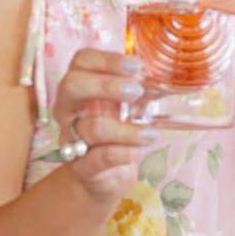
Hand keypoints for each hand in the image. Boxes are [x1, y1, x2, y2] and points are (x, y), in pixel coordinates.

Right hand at [51, 49, 151, 204]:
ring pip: (92, 128)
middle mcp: (69, 109)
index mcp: (82, 87)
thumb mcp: (129, 105)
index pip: (82, 61)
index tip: (135, 66)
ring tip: (150, 133)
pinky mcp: (82, 167)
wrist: (107, 175)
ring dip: (127, 130)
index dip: (107, 60)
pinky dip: (124, 152)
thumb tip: (165, 73)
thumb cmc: (117, 129)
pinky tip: (139, 149)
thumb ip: (142, 88)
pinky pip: (100, 157)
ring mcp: (72, 138)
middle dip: (105, 85)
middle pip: (72, 86)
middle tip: (136, 91)